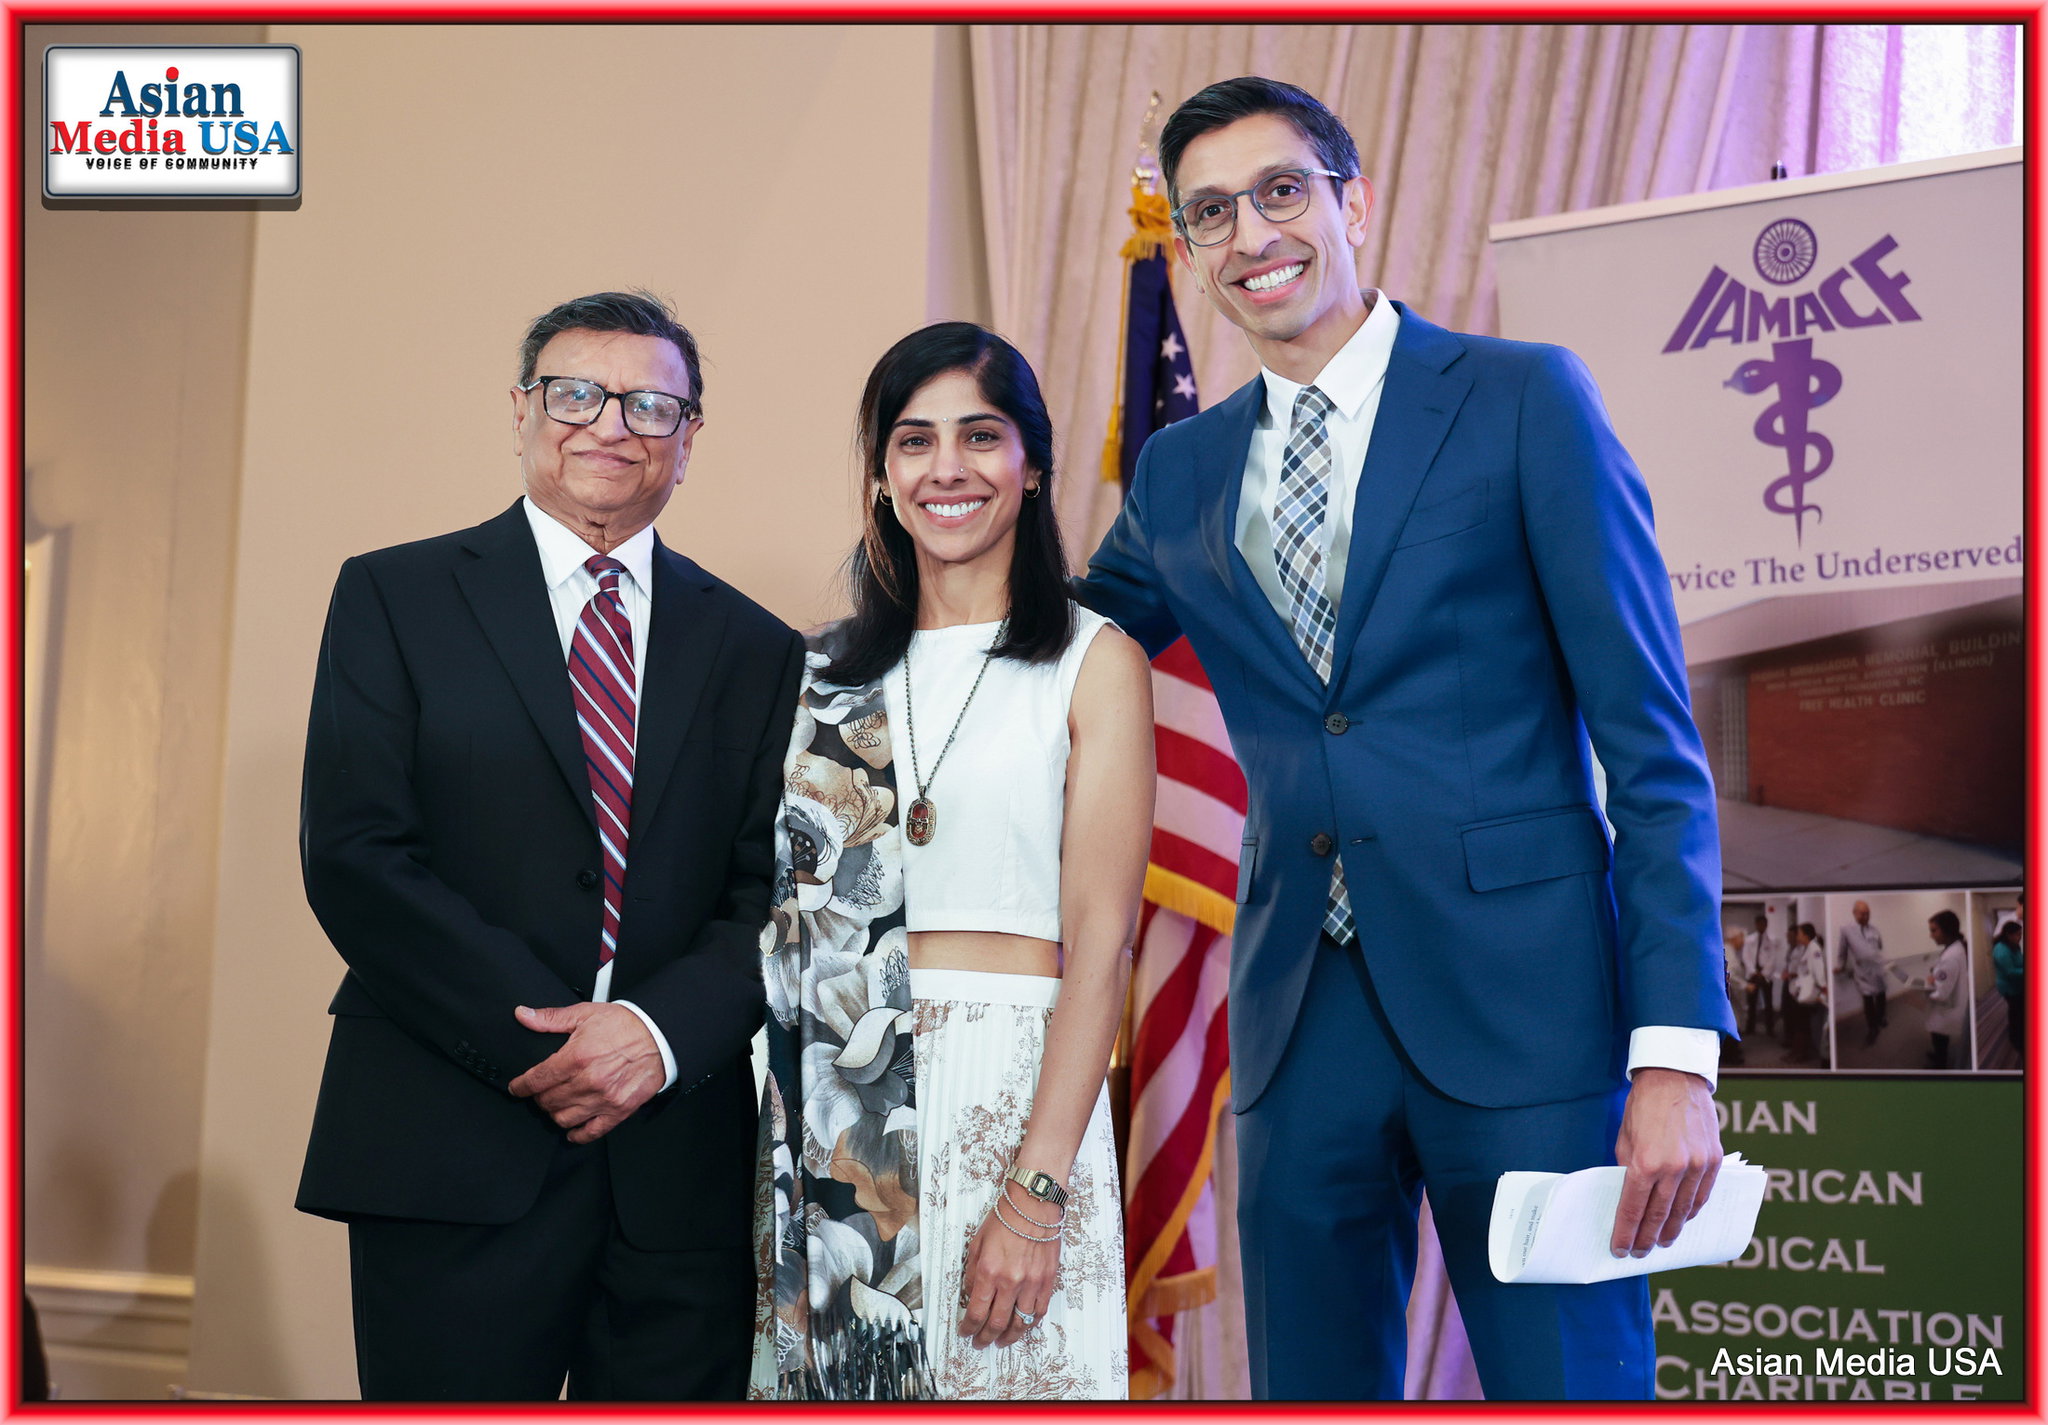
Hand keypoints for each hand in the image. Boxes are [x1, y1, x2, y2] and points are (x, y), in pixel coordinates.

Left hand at [508, 1002, 663, 1143]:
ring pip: (563, 1118)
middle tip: (541, 1091)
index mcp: (576, 1058)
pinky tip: (573, 1128)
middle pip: (547, 1101)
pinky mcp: (618, 1111)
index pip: (536, 1080)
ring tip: (556, 1104)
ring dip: (554, 1113)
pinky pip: (591, 1132)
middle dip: (538, 1097)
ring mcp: (603, 1099)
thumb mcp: (585, 1014)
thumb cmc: (625, 1024)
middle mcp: (588, 1082)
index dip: (521, 1086)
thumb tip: (523, 1015)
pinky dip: (577, 1133)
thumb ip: (551, 1018)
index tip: (517, 1088)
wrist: (660, 1035)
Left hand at [958, 1184, 1059, 1348]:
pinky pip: (1039, 1312)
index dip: (968, 1327)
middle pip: (997, 1323)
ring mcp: (1032, 1283)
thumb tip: (971, 1294)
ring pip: (1020, 1323)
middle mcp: (1011, 1282)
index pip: (976, 1312)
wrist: (1034, 1204)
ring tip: (1001, 1342)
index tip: (965, 1332)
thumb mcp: (977, 1243)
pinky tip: (1022, 1327)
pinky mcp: (1048, 1281)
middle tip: (980, 1342)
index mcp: (989, 1271)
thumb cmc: (1006, 1218)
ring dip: (1008, 1337)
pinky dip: (1029, 1324)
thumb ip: (972, 1272)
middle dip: (985, 1338)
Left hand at [1610, 1066, 1720, 1257]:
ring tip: (1662, 1242)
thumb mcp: (1625, 1139)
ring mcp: (1697, 1165)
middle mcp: (1673, 1168)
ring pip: (1684, 1210)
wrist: (1675, 1078)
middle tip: (1641, 1253)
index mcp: (1645, 1162)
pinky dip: (1692, 1211)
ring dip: (1672, 1230)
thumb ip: (1628, 1169)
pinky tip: (1682, 1219)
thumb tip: (1630, 1197)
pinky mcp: (1713, 1161)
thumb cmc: (1643, 1107)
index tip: (1620, 1249)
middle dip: (1648, 1238)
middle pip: (1659, 1215)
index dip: (1626, 1233)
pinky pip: (1703, 1195)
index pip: (1633, 1209)